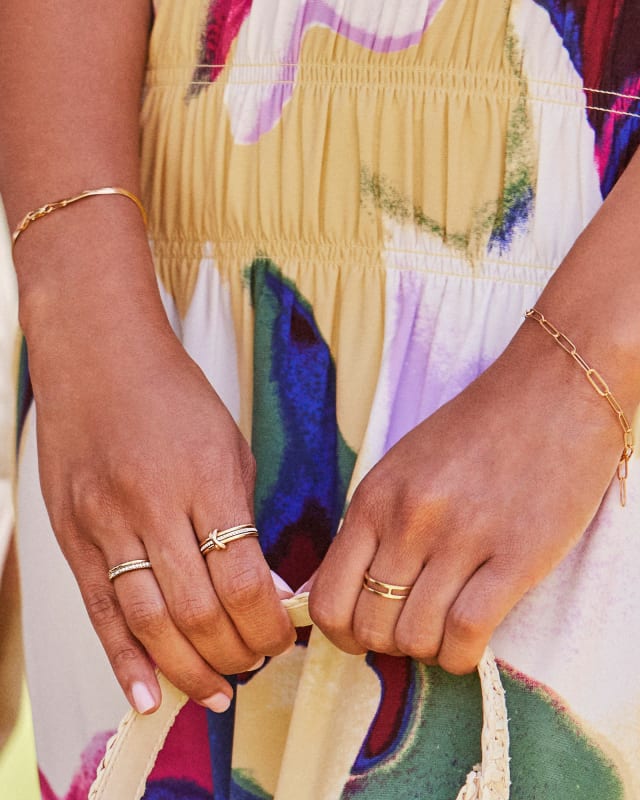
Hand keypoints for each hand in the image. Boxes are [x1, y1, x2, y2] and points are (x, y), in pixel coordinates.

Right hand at [27, 291, 294, 714]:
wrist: (98, 358)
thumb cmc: (175, 399)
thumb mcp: (229, 448)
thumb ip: (245, 521)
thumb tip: (266, 591)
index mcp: (207, 479)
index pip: (244, 579)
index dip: (268, 624)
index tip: (283, 638)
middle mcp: (154, 507)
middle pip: (199, 611)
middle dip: (235, 652)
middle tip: (253, 663)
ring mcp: (106, 523)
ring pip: (150, 621)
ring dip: (188, 668)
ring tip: (216, 691)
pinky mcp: (72, 535)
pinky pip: (99, 610)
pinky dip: (124, 660)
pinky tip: (146, 696)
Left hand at [309, 323, 625, 673]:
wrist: (551, 391)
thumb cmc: (474, 431)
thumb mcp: (401, 468)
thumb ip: (371, 526)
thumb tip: (342, 591)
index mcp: (375, 497)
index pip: (329, 597)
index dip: (342, 633)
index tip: (362, 634)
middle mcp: (410, 519)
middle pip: (371, 625)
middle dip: (386, 642)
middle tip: (412, 626)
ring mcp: (463, 538)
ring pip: (416, 637)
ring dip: (426, 648)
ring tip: (444, 625)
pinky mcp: (518, 555)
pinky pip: (467, 633)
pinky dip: (460, 655)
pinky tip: (468, 643)